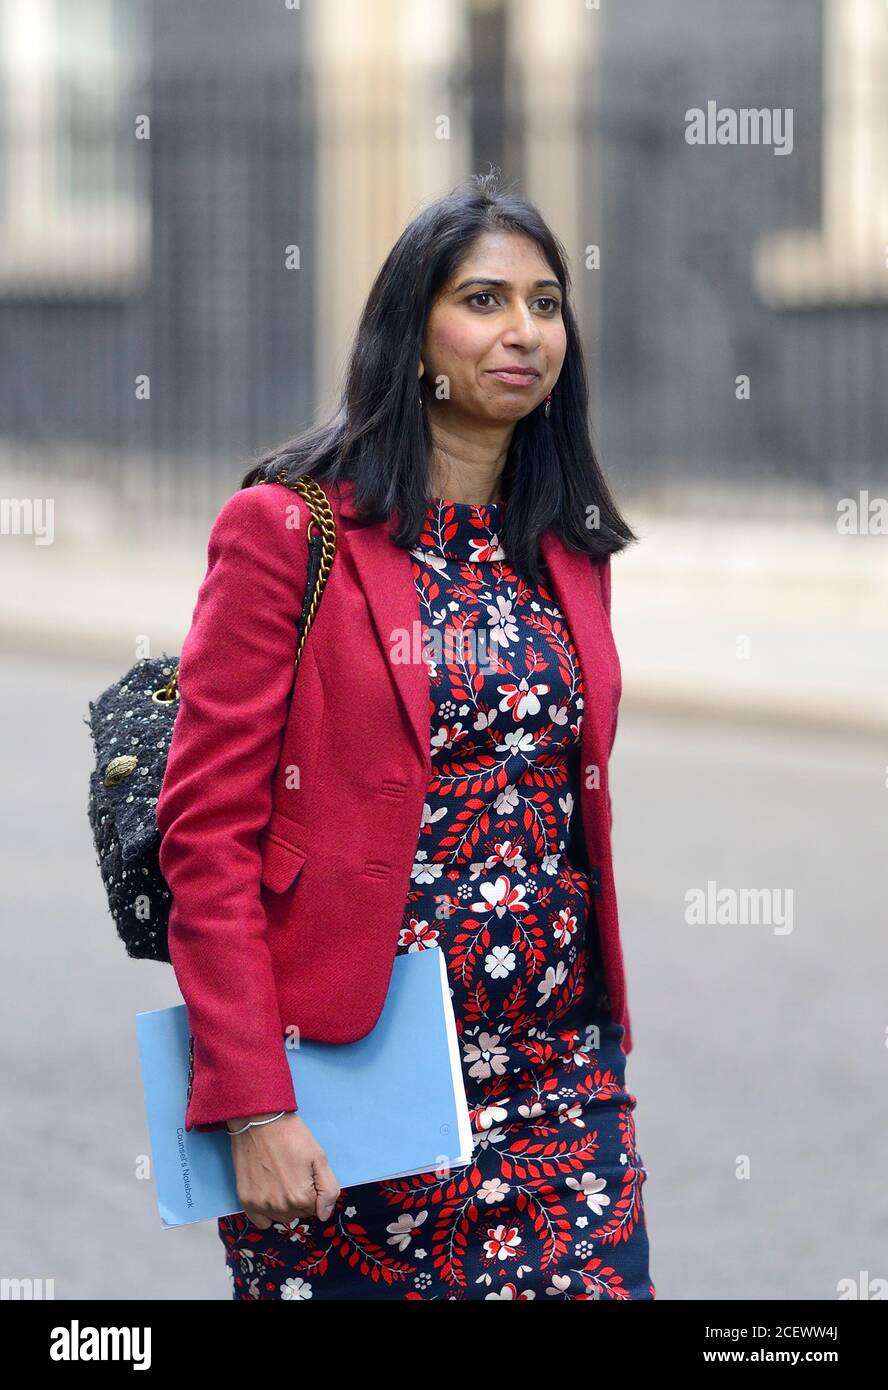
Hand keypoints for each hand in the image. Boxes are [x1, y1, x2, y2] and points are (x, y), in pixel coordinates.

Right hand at [226, 1112, 340, 1229]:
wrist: (259, 1121)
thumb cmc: (291, 1135)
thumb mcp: (319, 1156)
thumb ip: (328, 1189)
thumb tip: (324, 1215)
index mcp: (302, 1197)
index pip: (315, 1208)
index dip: (313, 1190)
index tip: (305, 1173)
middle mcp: (281, 1207)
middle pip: (298, 1213)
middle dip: (299, 1197)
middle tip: (292, 1172)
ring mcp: (261, 1205)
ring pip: (281, 1217)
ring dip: (283, 1204)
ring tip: (279, 1178)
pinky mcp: (246, 1201)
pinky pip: (261, 1221)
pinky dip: (266, 1212)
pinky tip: (267, 1192)